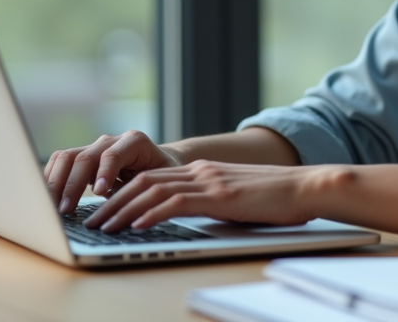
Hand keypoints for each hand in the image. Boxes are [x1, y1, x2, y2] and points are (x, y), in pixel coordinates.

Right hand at [44, 130, 179, 213]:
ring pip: (66, 157)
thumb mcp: (162, 180)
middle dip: (72, 184)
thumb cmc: (164, 173)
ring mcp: (94, 147)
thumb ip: (146, 190)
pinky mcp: (82, 157)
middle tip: (66, 210)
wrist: (160, 161)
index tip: (98, 192)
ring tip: (53, 208)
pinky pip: (60, 162)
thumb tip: (129, 210)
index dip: (104, 172)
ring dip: (56, 183)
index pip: (113, 154)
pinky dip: (51, 179)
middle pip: (84, 156)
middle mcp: (111, 141)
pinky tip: (49, 199)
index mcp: (135, 142)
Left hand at [82, 160, 340, 232]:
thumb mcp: (236, 198)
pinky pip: (178, 202)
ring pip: (154, 190)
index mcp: (203, 171)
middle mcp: (201, 171)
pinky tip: (138, 225)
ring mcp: (210, 181)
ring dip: (124, 210)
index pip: (152, 178)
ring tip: (105, 227)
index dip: (122, 193)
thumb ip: (211, 201)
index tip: (102, 210)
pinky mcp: (220, 195)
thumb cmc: (277, 199)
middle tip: (90, 221)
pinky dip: (153, 213)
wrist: (307, 187)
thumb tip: (190, 216)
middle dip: (113, 202)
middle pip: (144, 181)